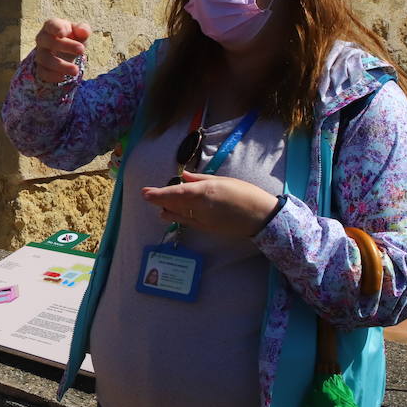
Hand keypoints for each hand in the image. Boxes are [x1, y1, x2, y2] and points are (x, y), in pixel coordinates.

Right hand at [33, 18, 90, 82]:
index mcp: (52, 26)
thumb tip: (83, 32)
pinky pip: (42, 72)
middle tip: (81, 50)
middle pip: (47, 41)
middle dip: (64, 46)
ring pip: (45, 59)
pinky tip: (63, 77)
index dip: (56, 28)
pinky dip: (52, 76)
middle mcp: (42, 39)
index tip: (63, 33)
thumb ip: (83, 30)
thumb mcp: (80, 32)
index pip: (51, 24)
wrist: (65, 52)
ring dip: (61, 65)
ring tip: (76, 70)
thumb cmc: (73, 38)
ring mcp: (40, 54)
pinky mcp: (41, 67)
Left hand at [140, 171, 279, 237]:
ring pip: (177, 215)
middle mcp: (200, 208)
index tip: (145, 192)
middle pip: (173, 205)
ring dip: (166, 208)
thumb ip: (200, 179)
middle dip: (159, 200)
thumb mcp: (223, 181)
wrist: (261, 217)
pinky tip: (170, 213)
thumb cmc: (245, 194)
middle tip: (148, 195)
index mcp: (205, 192)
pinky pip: (186, 222)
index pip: (175, 193)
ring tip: (160, 203)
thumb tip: (183, 176)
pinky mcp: (206, 229)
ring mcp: (203, 221)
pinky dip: (176, 217)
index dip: (157, 194)